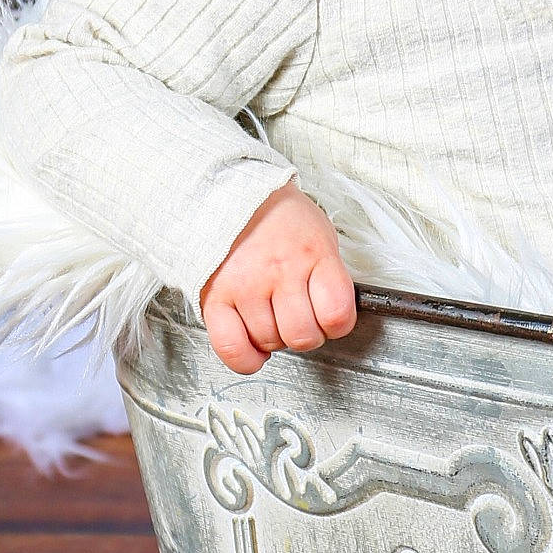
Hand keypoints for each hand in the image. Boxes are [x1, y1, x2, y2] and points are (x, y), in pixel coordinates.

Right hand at [199, 179, 356, 372]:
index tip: (330, 318)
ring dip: (274, 339)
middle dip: (305, 334)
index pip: (337, 314)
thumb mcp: (320, 235)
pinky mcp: (215, 297)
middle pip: (302, 336)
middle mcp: (280, 272)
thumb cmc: (281, 218)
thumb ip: (329, 276)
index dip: (337, 325)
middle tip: (299, 318)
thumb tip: (334, 316)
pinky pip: (232, 348)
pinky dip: (246, 359)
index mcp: (313, 255)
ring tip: (271, 314)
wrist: (232, 194)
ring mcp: (246, 286)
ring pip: (269, 343)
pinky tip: (254, 349)